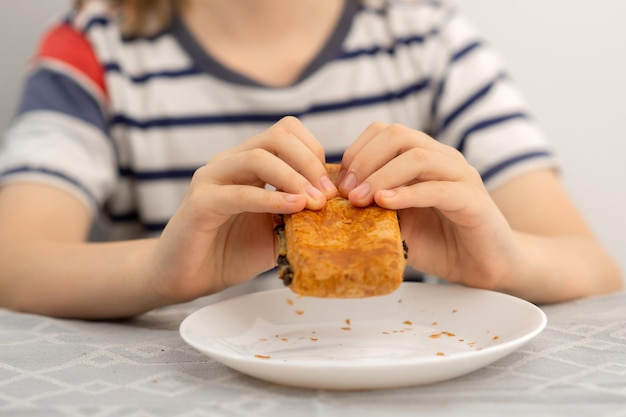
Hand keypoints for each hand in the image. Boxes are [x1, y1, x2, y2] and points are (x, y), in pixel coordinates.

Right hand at [146, 116, 337, 301]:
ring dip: (294, 179)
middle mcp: (230, 162)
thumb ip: (301, 214)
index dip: (315, 153)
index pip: (288, 132)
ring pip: (258, 157)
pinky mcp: (200, 202)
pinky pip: (240, 193)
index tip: (331, 187)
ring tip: (314, 204)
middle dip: (310, 162)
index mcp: (249, 162)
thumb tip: (336, 207)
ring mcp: (212, 178)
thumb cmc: (233, 251)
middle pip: (278, 136)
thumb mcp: (278, 230)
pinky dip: (271, 200)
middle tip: (327, 195)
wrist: (189, 276)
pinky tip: (293, 209)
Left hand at [338, 122, 519, 289]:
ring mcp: (460, 176)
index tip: (339, 184)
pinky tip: (385, 204)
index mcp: (422, 156)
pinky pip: (438, 189)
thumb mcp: (397, 223)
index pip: (384, 132)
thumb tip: (336, 203)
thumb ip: (374, 207)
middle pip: (398, 134)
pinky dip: (408, 194)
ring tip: (360, 200)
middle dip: (364, 160)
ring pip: (417, 157)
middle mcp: (442, 158)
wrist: (482, 266)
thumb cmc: (439, 242)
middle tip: (347, 192)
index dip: (356, 152)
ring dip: (381, 176)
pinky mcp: (473, 201)